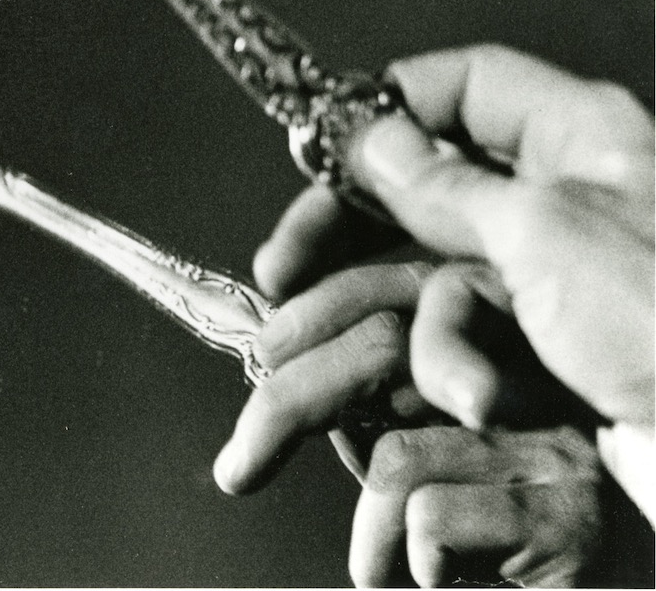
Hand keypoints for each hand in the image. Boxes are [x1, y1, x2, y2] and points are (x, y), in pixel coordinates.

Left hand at [212, 259, 622, 587]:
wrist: (611, 584)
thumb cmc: (508, 532)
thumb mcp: (440, 442)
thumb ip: (383, 396)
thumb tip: (279, 361)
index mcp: (507, 338)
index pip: (398, 286)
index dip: (317, 307)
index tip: (263, 350)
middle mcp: (543, 376)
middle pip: (380, 348)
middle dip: (284, 409)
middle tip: (235, 474)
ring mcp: (562, 444)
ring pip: (395, 457)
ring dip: (368, 534)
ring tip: (391, 572)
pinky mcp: (575, 519)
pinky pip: (431, 521)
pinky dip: (409, 568)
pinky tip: (445, 586)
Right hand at [257, 44, 653, 433]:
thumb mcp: (540, 232)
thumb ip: (440, 181)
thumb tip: (370, 135)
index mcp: (582, 134)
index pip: (464, 84)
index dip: (388, 105)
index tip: (321, 144)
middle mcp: (565, 192)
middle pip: (430, 181)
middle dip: (358, 228)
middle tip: (285, 262)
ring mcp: (556, 272)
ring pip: (438, 272)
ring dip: (429, 326)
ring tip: (446, 370)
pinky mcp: (548, 342)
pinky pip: (468, 337)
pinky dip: (464, 367)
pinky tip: (481, 397)